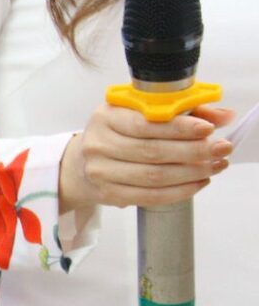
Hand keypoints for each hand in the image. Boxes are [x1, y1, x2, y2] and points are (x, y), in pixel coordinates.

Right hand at [59, 102, 233, 212]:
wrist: (82, 162)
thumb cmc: (119, 132)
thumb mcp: (142, 111)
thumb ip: (182, 109)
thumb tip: (223, 116)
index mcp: (106, 116)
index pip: (145, 123)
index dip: (179, 127)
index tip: (208, 129)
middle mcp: (98, 144)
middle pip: (152, 151)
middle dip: (193, 151)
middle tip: (221, 149)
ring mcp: (100, 171)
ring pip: (153, 176)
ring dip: (190, 173)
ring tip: (214, 166)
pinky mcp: (107, 194)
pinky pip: (148, 196)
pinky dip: (178, 191)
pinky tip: (197, 183)